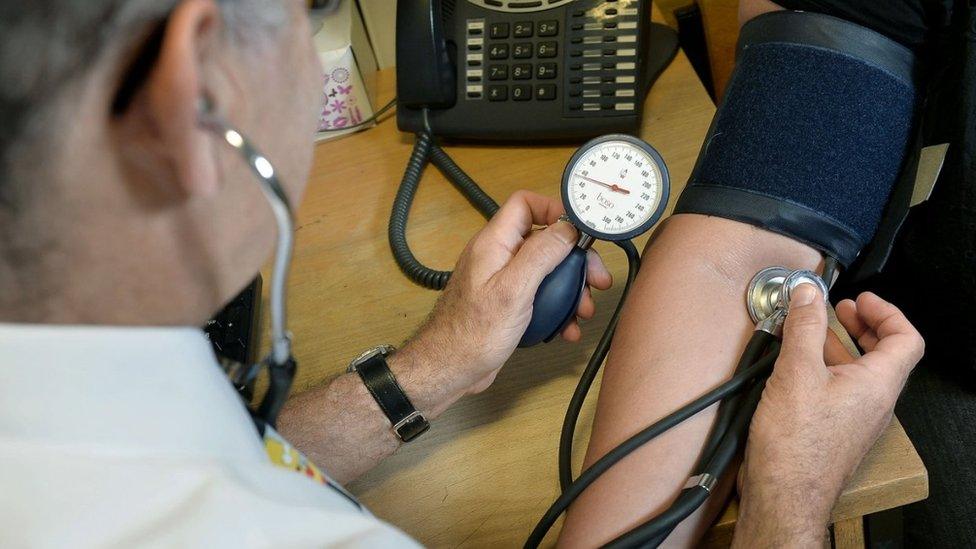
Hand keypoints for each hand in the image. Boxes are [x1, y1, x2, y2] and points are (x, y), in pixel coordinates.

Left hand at [409, 190, 611, 395]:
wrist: (449, 369)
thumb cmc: (471, 334)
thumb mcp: (513, 290)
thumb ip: (540, 254)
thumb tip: (567, 228)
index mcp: (494, 244)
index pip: (525, 205)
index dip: (555, 210)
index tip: (581, 231)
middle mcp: (498, 257)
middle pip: (544, 241)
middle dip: (574, 259)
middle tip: (596, 279)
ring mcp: (502, 281)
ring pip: (545, 272)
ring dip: (570, 289)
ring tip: (584, 311)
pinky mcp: (507, 304)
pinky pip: (539, 297)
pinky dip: (557, 309)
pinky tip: (567, 327)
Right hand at [734, 286, 923, 546]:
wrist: (784, 495)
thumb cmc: (796, 445)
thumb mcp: (797, 372)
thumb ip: (804, 328)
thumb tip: (808, 294)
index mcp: (877, 385)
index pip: (906, 339)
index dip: (887, 312)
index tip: (860, 299)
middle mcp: (874, 404)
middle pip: (884, 355)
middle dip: (862, 326)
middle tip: (840, 310)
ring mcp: (855, 420)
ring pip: (859, 373)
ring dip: (839, 347)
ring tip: (810, 333)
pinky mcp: (835, 432)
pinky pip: (840, 391)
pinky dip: (825, 370)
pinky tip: (796, 368)